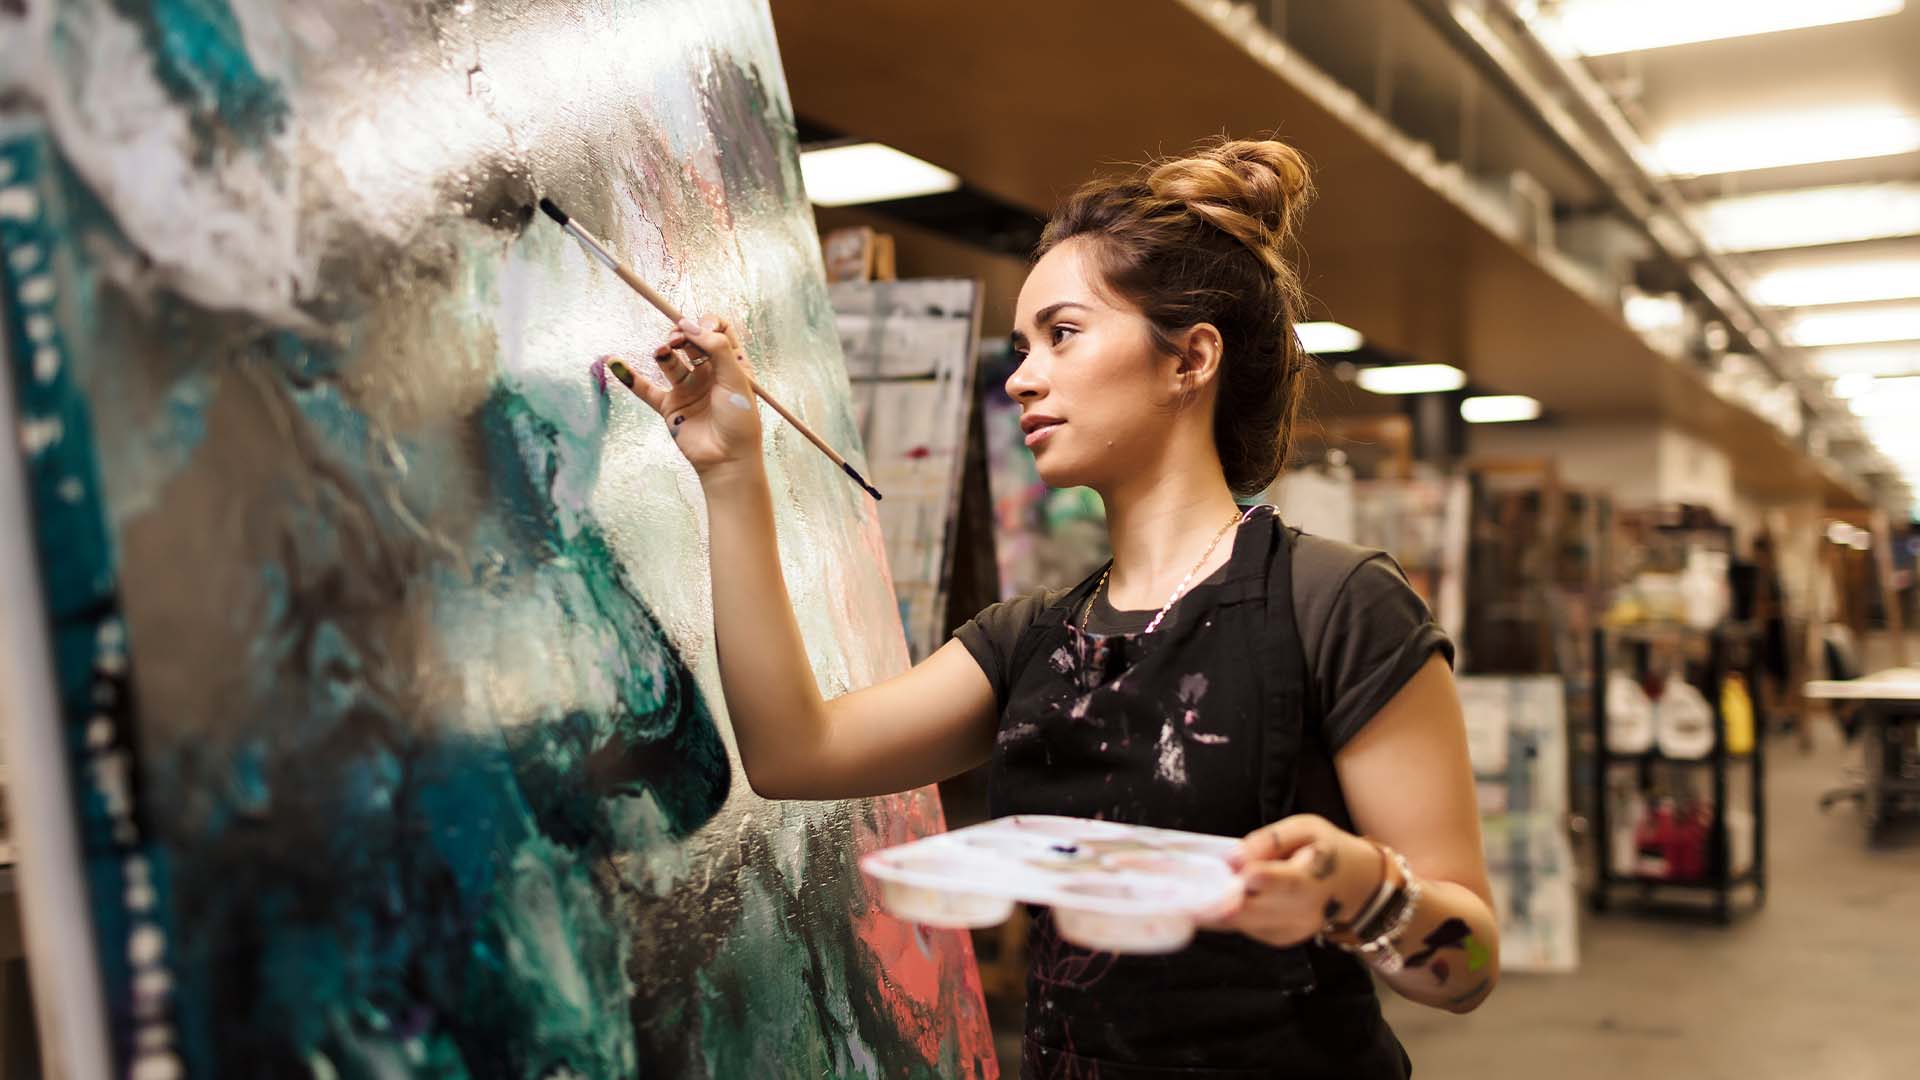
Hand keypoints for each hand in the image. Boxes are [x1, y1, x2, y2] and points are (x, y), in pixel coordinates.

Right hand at [604, 315, 763, 477]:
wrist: (727, 459)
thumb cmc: (740, 420)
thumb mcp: (736, 379)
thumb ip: (716, 348)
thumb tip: (691, 325)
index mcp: (731, 363)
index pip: (718, 330)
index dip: (708, 323)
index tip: (701, 329)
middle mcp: (709, 373)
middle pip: (690, 341)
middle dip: (682, 333)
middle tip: (678, 338)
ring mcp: (688, 388)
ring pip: (669, 360)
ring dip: (663, 350)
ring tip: (662, 351)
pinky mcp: (670, 406)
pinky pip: (646, 389)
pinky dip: (630, 377)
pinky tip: (615, 362)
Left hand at [1203, 814, 1383, 948]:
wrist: (1357, 888)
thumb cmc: (1328, 850)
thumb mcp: (1307, 828)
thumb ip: (1271, 839)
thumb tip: (1234, 856)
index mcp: (1311, 880)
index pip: (1282, 885)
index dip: (1257, 880)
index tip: (1234, 873)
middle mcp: (1300, 913)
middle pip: (1251, 912)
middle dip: (1216, 901)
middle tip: (1186, 890)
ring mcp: (1289, 931)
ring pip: (1241, 923)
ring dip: (1215, 907)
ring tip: (1192, 890)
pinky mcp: (1279, 939)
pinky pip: (1245, 927)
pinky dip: (1229, 913)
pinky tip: (1220, 896)